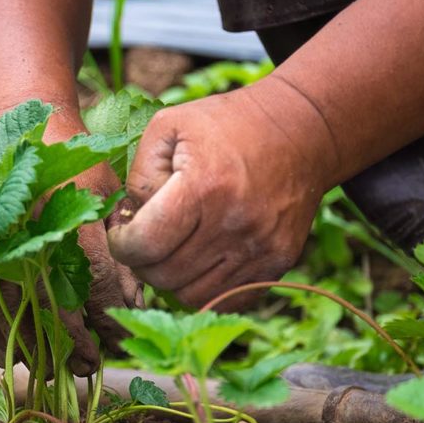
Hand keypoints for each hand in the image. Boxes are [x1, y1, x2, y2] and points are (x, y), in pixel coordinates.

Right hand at [0, 164, 142, 376]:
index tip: (118, 340)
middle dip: (74, 344)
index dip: (108, 319)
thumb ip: (119, 243)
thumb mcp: (104, 188)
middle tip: (91, 366)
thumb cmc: (66, 154)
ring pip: (13, 311)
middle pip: (52, 304)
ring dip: (36, 349)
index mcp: (68, 211)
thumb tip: (133, 301)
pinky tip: (10, 357)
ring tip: (56, 372)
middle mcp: (28, 230)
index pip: (95, 280)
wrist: (6, 122)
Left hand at [108, 81, 334, 307]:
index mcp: (204, 187)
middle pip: (164, 276)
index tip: (121, 233)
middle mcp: (235, 223)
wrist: (302, 130)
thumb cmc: (227, 124)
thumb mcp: (169, 126)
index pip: (145, 244)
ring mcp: (260, 248)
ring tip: (170, 250)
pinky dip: (204, 287)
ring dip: (171, 279)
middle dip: (142, 262)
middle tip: (144, 240)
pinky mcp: (278, 262)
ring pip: (191, 296)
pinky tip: (198, 260)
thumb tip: (131, 220)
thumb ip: (139, 174)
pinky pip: (226, 298)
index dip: (121, 244)